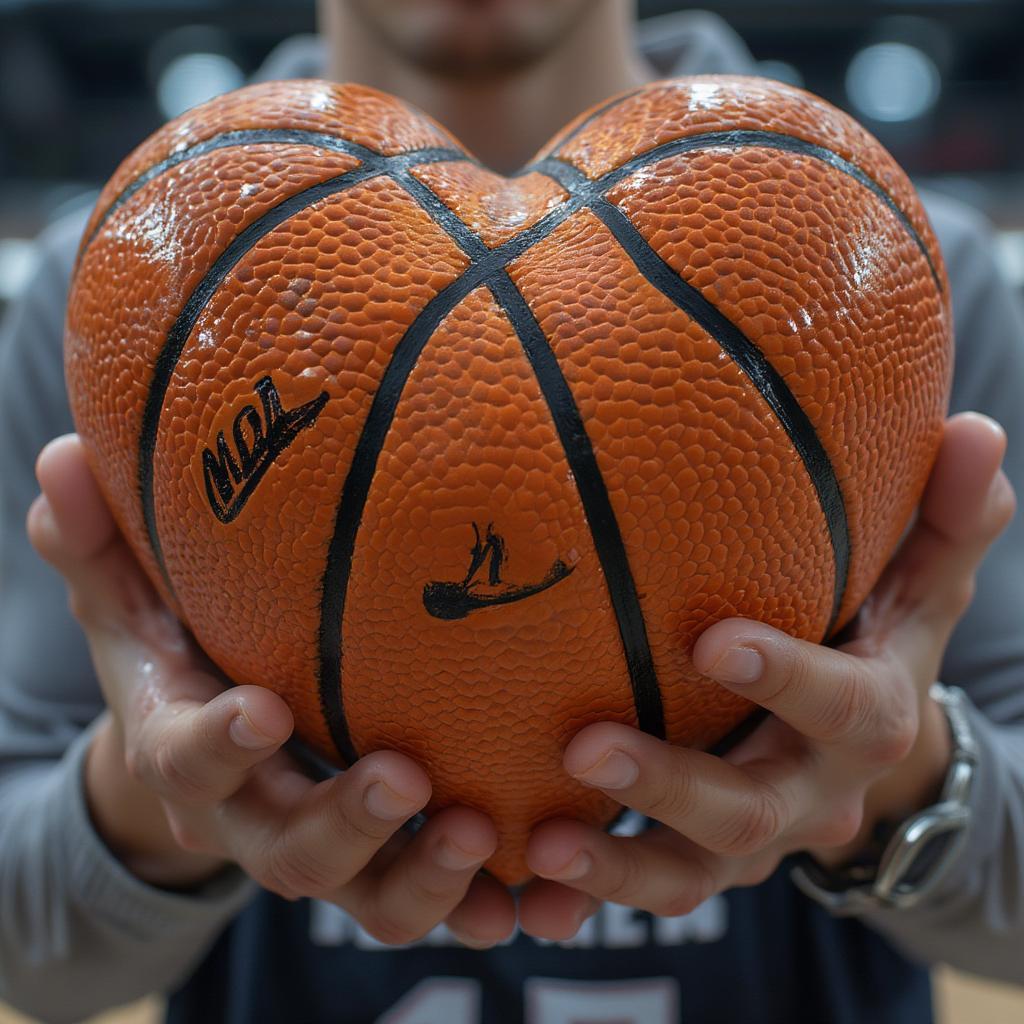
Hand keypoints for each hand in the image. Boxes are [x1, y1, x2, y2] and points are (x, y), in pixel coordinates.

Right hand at [29, 435, 514, 947]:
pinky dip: (480, 905)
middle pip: (288, 853)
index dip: (216, 747)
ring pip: (367, 897)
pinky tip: (536, 897)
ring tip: (482, 833)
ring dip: (424, 879)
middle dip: (343, 826)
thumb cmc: (182, 651)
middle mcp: (257, 817)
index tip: (261, 710)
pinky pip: (433, 899)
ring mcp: (328, 848)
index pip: (185, 761)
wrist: (217, 740)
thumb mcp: (134, 597)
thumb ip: (101, 542)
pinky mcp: (387, 859)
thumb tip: (61, 458)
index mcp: (190, 751)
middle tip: (404, 778)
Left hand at [519, 413, 1015, 938]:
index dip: (784, 679)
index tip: (714, 642)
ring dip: (614, 863)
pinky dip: (583, 898)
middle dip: (671, 786)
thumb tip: (976, 430)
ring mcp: (750, 843)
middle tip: (587, 746)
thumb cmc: (876, 645)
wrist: (867, 752)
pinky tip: (515, 887)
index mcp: (866, 719)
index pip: (840, 707)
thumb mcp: (919, 588)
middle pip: (748, 813)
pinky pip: (640, 891)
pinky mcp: (698, 863)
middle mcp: (808, 794)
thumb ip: (945, 521)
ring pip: (689, 876)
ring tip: (538, 842)